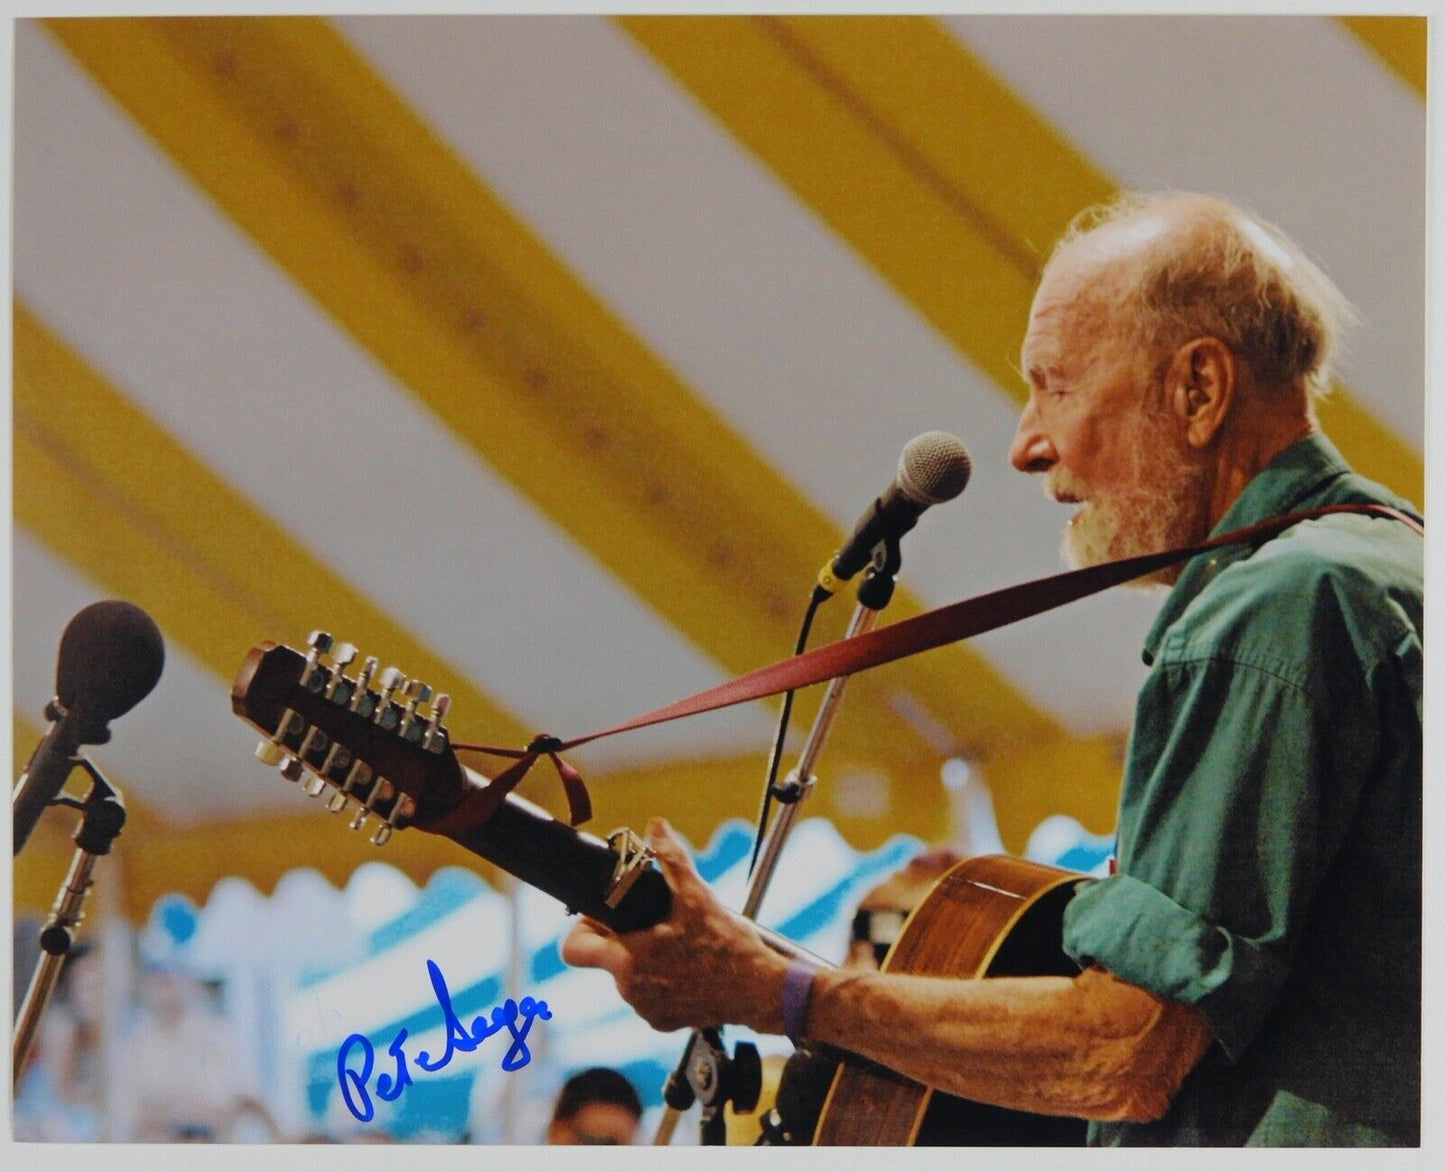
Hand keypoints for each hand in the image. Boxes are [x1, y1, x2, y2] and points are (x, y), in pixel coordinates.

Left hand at [561, 818, 787, 1033]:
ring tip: (676, 943)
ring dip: (643, 958)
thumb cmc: (730, 949)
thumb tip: (656, 827)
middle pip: (605, 957)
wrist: (761, 991)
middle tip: (653, 922)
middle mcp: (631, 990)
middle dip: (622, 938)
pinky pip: (649, 995)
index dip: (584, 926)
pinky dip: (661, 980)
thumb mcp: (698, 896)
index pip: (573, 947)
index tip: (607, 916)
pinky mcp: (663, 1020)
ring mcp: (647, 1009)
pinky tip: (687, 966)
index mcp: (628, 960)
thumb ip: (671, 858)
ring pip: (629, 975)